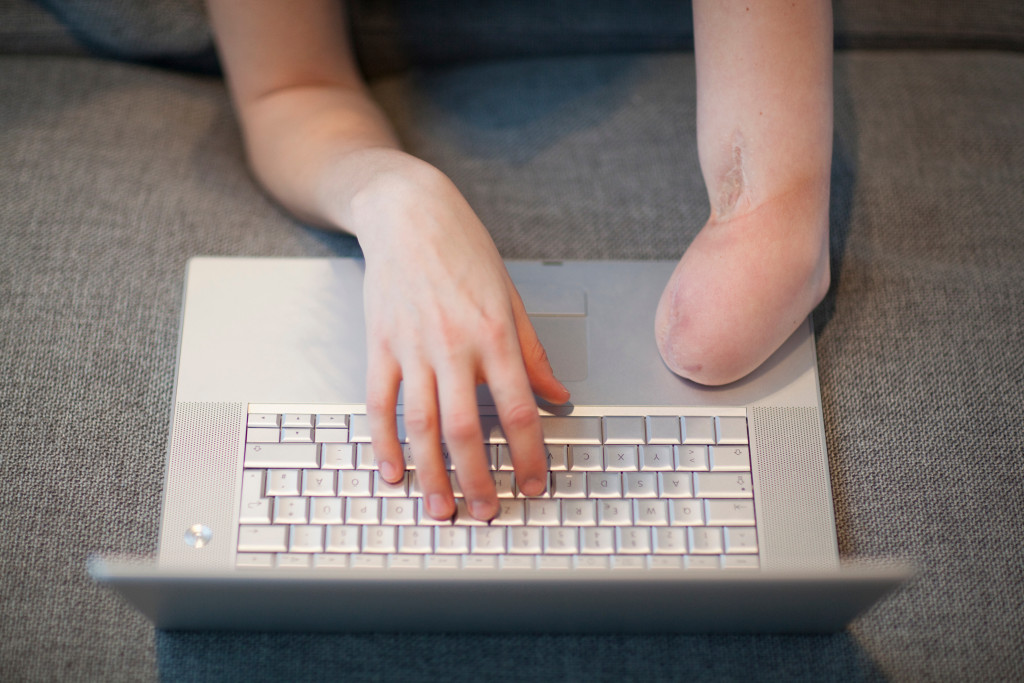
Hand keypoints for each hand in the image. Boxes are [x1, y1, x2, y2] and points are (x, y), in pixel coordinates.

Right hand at [349, 152, 569, 519]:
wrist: (408, 214)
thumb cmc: (463, 251)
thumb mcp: (510, 298)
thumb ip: (532, 352)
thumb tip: (558, 394)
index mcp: (494, 335)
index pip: (517, 409)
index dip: (528, 454)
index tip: (534, 484)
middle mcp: (453, 346)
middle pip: (466, 428)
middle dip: (477, 479)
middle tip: (486, 513)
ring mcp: (412, 348)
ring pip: (421, 425)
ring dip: (431, 473)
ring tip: (440, 508)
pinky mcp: (380, 346)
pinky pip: (379, 404)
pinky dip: (384, 442)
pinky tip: (394, 471)